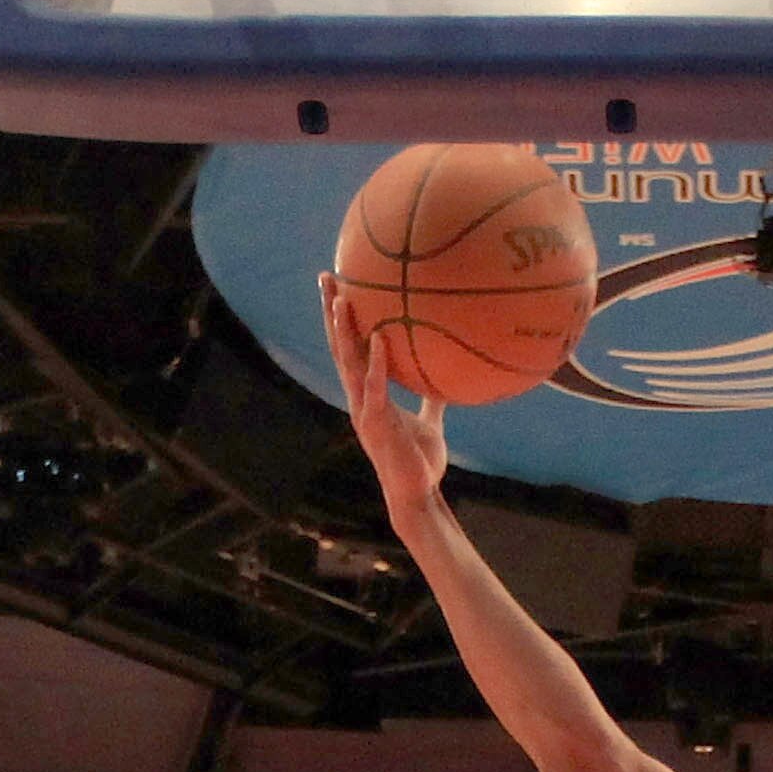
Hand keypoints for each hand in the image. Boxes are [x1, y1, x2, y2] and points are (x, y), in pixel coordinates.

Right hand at [321, 275, 451, 519]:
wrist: (416, 495)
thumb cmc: (420, 462)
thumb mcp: (429, 422)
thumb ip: (431, 398)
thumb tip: (446, 379)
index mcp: (367, 394)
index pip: (349, 348)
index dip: (341, 318)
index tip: (339, 285)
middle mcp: (358, 398)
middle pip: (339, 346)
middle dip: (331, 311)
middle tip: (326, 276)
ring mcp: (364, 410)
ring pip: (347, 363)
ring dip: (342, 331)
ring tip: (339, 298)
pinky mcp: (377, 424)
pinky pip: (375, 387)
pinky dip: (375, 362)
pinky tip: (378, 337)